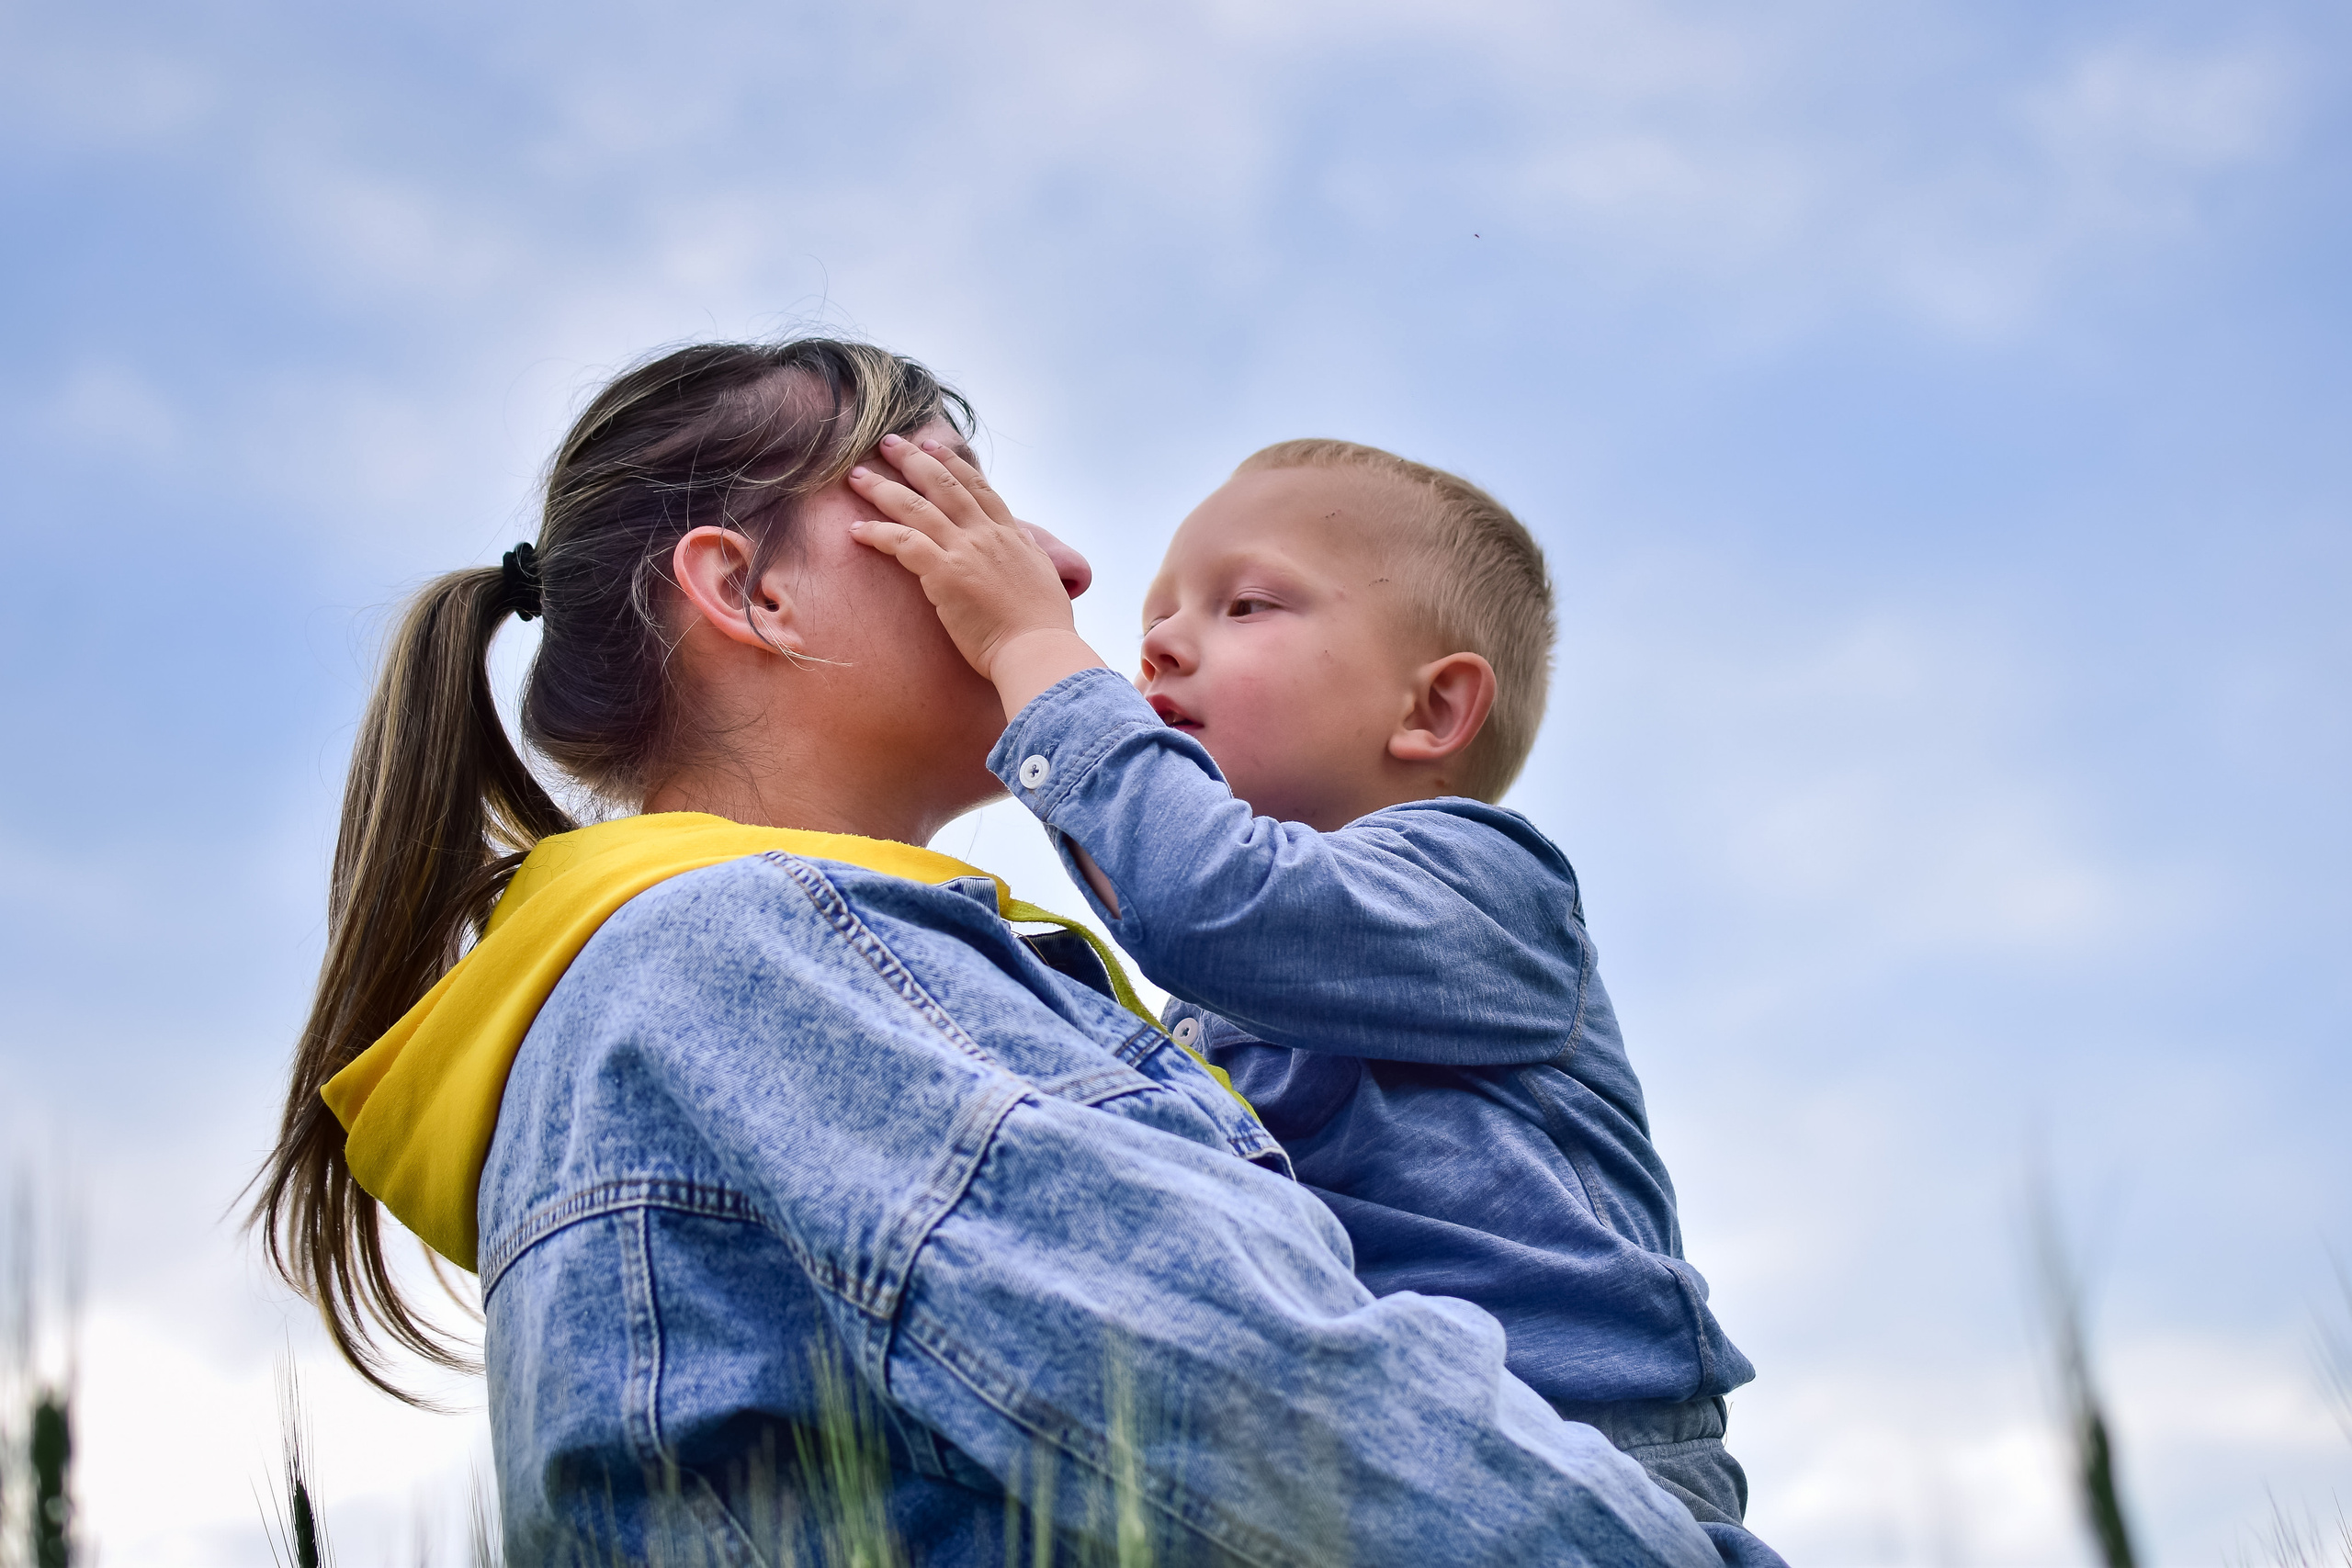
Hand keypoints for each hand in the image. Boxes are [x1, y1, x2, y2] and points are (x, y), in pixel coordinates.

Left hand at [847, 435, 1106, 716]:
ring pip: (916, 507)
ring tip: (857, 476)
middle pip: (943, 485)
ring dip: (883, 488)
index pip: (977, 487)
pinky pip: (903, 543)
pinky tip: (856, 529)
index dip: (952, 463)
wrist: (1037, 648)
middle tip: (887, 442)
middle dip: (912, 460)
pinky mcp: (944, 574)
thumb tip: (1023, 540)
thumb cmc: (1042, 625)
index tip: (932, 446)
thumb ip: (1028, 552)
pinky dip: (878, 533)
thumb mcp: (1043, 575)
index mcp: (1009, 534)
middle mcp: (986, 534)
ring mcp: (964, 550)